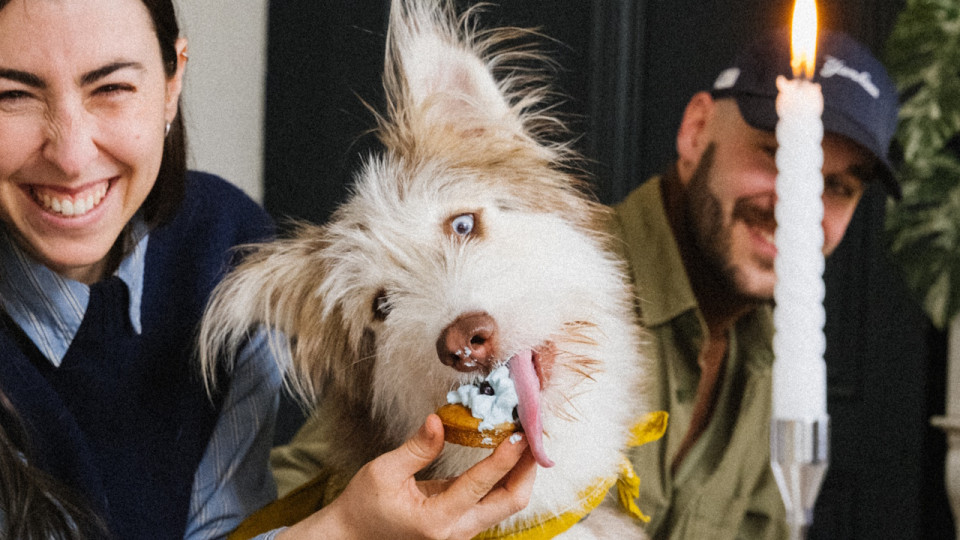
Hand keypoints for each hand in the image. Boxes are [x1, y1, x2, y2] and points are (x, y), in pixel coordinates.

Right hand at [278, 414, 535, 539]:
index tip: (519, 434)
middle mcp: (456, 532)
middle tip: (535, 435)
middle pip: (510, 503)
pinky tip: (508, 454)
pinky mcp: (462, 526)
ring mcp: (462, 532)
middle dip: (527, 469)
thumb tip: (439, 420)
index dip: (504, 459)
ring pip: (506, 505)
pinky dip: (505, 478)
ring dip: (520, 473)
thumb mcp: (382, 472)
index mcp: (435, 520)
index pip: (479, 485)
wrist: (353, 537)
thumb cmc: (364, 506)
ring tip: (527, 440)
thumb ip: (416, 448)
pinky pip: (493, 503)